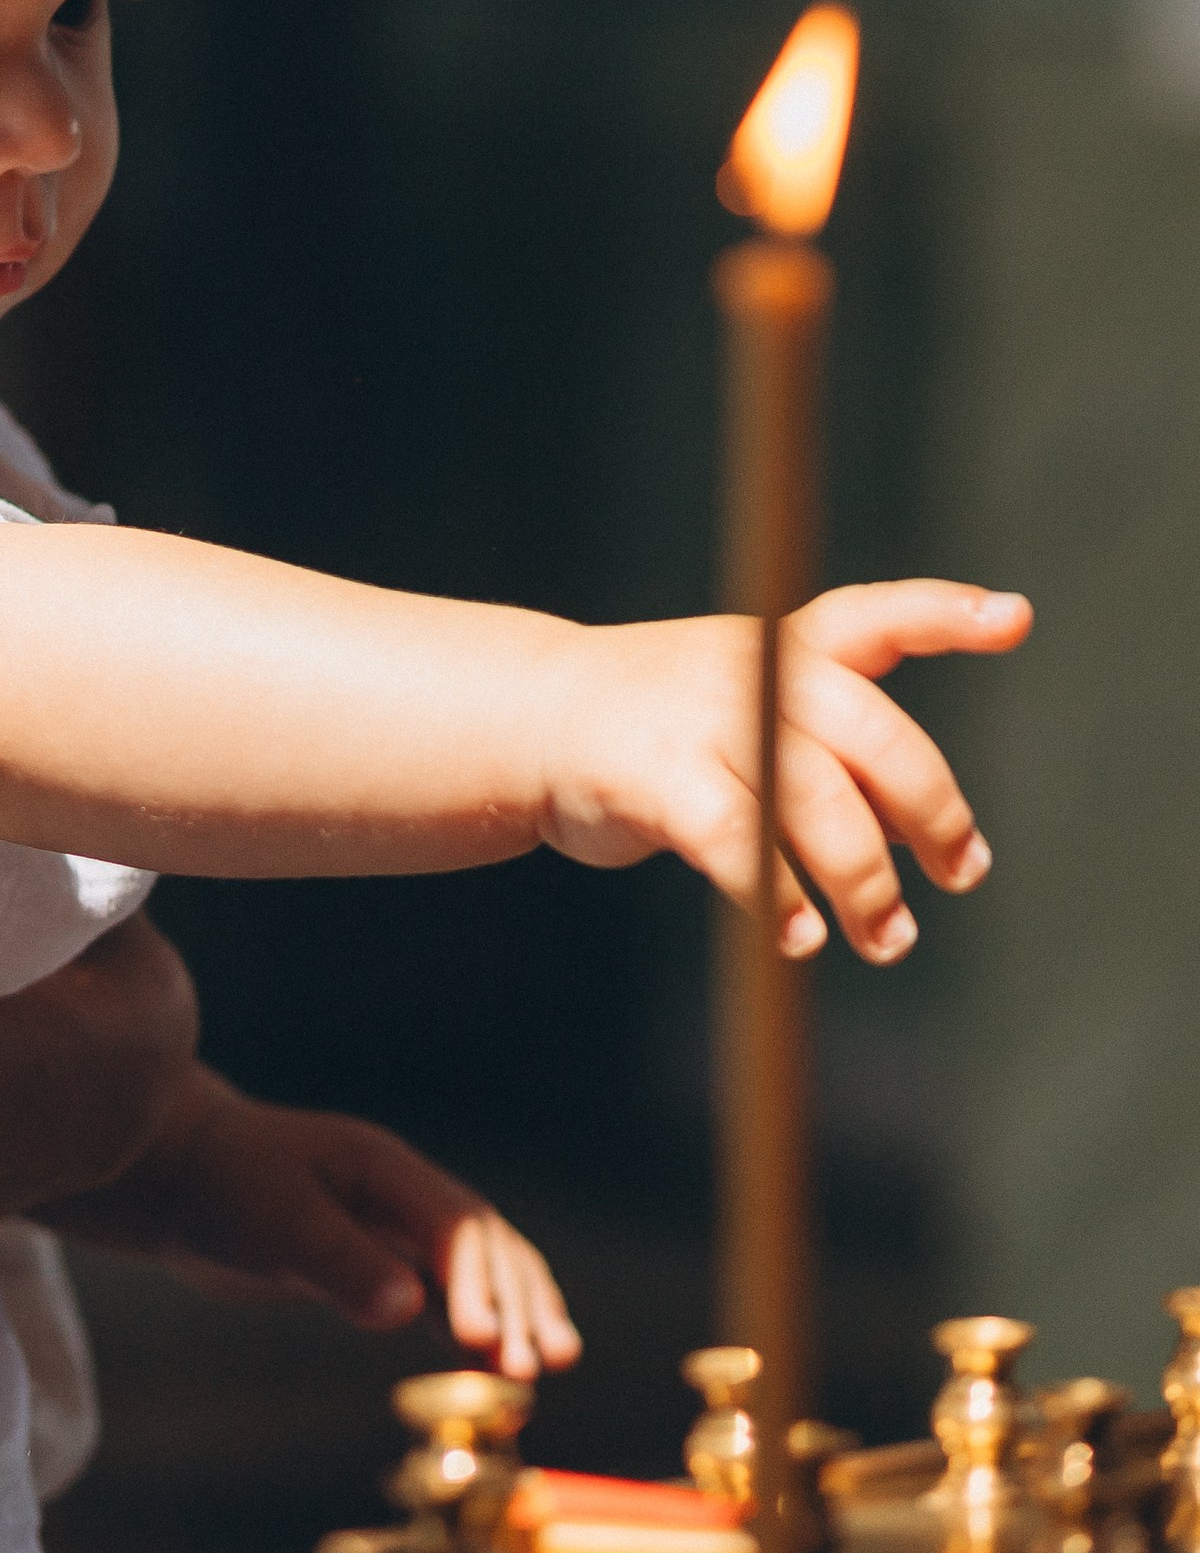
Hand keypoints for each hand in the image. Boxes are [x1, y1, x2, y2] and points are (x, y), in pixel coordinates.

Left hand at [37, 1063, 580, 1377]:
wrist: (180, 1176)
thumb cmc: (223, 1187)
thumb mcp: (275, 1222)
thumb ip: (339, 1260)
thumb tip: (410, 1305)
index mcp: (385, 1168)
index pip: (457, 1226)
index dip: (481, 1284)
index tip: (487, 1342)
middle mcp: (403, 1191)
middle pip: (486, 1246)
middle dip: (518, 1303)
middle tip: (537, 1369)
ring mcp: (396, 1222)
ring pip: (479, 1268)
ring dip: (513, 1314)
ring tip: (542, 1372)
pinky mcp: (380, 1256)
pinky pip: (446, 1290)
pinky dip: (477, 1325)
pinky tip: (491, 1366)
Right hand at [531, 579, 1031, 962]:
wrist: (536, 713)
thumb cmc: (668, 722)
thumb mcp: (753, 702)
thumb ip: (836, 748)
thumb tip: (934, 835)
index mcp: (786, 646)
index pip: (878, 616)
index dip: (947, 614)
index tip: (1015, 619)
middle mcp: (755, 670)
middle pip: (875, 738)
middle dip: (932, 816)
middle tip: (960, 873)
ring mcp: (707, 720)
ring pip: (821, 806)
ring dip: (867, 887)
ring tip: (885, 938)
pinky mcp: (660, 778)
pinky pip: (739, 847)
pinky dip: (777, 899)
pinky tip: (797, 936)